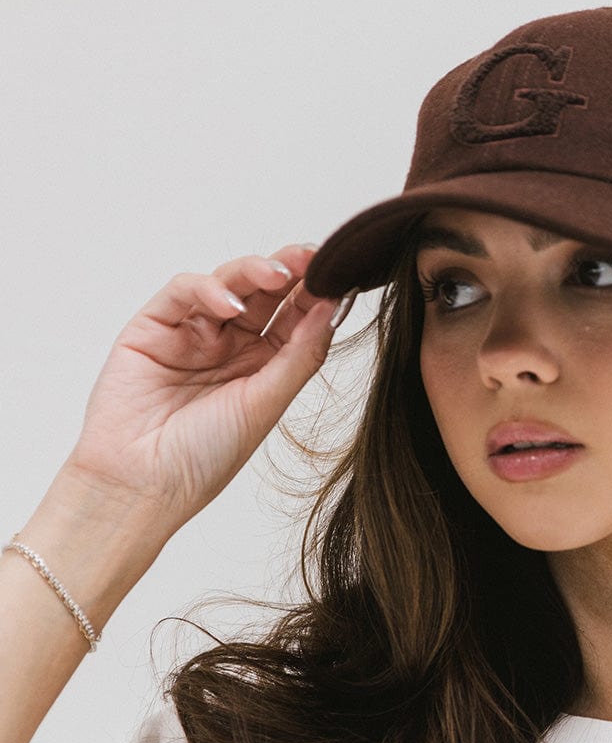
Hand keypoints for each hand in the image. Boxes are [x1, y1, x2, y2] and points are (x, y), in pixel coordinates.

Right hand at [62, 244, 342, 534]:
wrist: (141, 485)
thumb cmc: (203, 458)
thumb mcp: (266, 404)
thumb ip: (300, 355)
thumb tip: (334, 308)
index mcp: (263, 368)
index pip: (294, 319)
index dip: (316, 295)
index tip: (340, 276)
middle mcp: (230, 347)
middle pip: (265, 295)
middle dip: (290, 271)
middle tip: (312, 258)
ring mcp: (192, 334)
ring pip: (228, 284)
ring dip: (254, 272)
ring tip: (278, 275)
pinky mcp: (153, 327)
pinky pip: (183, 292)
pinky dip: (207, 289)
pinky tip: (228, 305)